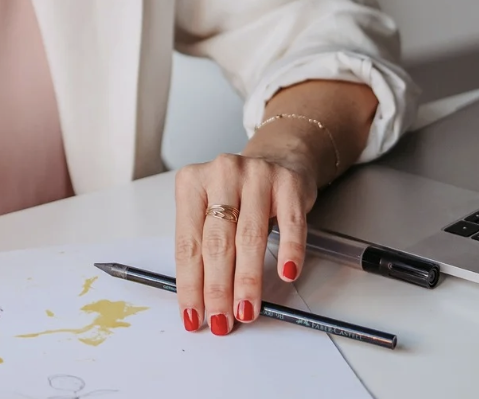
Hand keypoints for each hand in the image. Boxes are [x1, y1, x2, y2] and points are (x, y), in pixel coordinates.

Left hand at [174, 148, 318, 335]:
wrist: (278, 158)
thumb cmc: (238, 193)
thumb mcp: (210, 209)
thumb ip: (204, 247)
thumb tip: (201, 300)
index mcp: (191, 183)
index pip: (187, 243)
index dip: (190, 284)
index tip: (193, 314)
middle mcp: (221, 174)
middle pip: (217, 242)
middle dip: (217, 288)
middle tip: (221, 319)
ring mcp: (256, 176)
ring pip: (249, 236)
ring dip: (247, 280)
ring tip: (247, 309)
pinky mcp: (288, 183)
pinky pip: (290, 224)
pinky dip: (289, 251)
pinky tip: (286, 273)